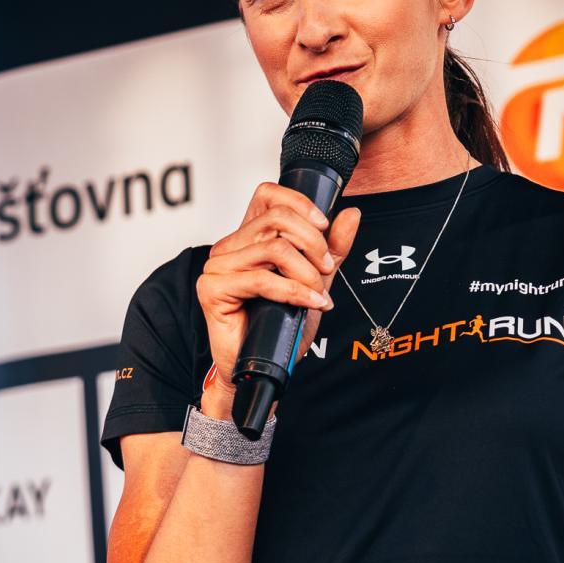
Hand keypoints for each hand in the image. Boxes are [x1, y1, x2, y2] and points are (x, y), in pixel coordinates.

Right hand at [195, 182, 360, 419]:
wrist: (261, 368)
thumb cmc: (280, 327)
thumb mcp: (315, 281)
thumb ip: (331, 249)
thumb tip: (351, 214)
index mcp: (249, 238)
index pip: (268, 195)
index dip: (299, 203)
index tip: (324, 225)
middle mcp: (230, 246)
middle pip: (277, 218)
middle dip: (313, 243)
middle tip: (325, 270)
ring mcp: (217, 266)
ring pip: (274, 247)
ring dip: (306, 272)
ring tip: (317, 293)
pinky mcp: (212, 288)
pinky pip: (262, 278)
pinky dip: (294, 290)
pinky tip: (309, 302)